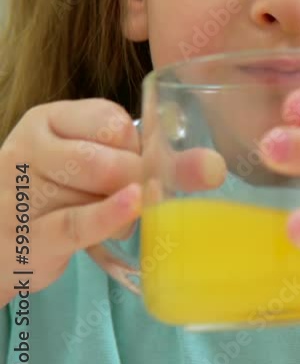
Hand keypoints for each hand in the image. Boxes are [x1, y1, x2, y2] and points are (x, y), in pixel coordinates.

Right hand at [0, 99, 223, 303]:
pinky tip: (134, 206)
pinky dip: (111, 215)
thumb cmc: (61, 197)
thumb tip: (215, 167)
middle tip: (132, 195)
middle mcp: (29, 149)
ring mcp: (23, 192)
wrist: (2, 243)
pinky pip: (78, 222)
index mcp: (49, 120)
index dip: (135, 146)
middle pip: (109, 158)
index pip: (111, 121)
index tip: (131, 160)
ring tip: (115, 217)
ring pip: (98, 191)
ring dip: (124, 211)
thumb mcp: (96, 165)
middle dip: (134, 180)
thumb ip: (156, 161)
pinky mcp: (28, 234)